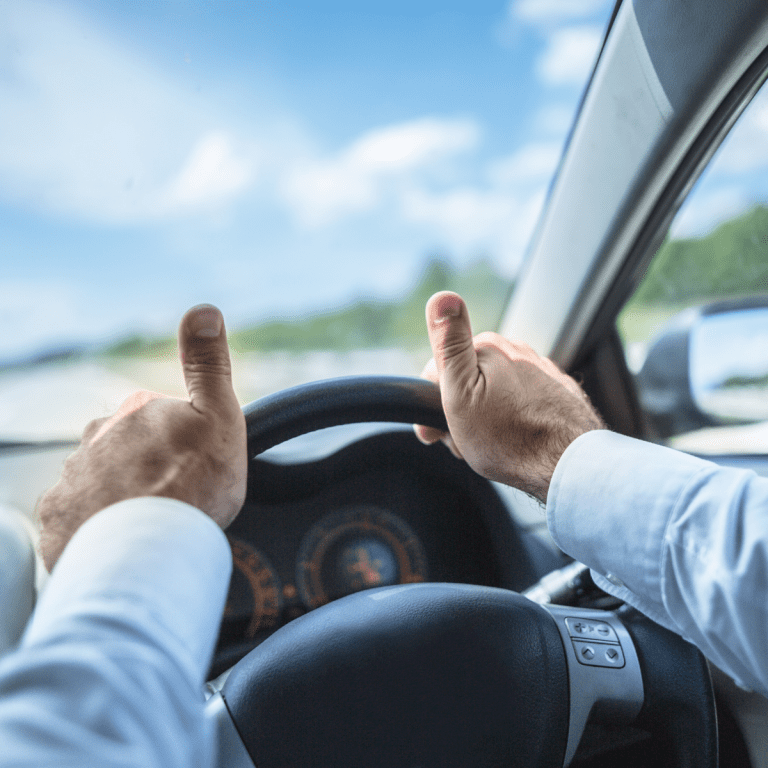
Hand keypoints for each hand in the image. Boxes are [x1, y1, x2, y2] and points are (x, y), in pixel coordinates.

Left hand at [37, 305, 246, 570]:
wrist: (152, 548)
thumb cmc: (194, 484)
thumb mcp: (219, 414)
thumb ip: (208, 363)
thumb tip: (203, 309)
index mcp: (134, 411)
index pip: (156, 419)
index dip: (180, 443)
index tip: (194, 468)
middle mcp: (94, 439)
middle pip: (124, 450)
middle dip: (144, 468)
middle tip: (173, 498)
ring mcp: (71, 480)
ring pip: (99, 484)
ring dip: (119, 498)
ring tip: (149, 525)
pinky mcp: (57, 521)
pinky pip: (77, 519)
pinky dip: (95, 527)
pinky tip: (122, 539)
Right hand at [414, 292, 603, 502]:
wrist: (568, 466)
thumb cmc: (509, 438)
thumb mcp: (461, 393)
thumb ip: (449, 343)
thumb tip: (441, 297)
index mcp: (489, 347)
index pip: (440, 368)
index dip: (431, 403)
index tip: (433, 434)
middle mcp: (518, 352)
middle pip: (469, 380)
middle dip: (459, 411)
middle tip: (464, 443)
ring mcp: (542, 372)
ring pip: (495, 393)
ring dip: (485, 417)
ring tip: (492, 446)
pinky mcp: (559, 393)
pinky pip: (522, 403)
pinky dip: (513, 420)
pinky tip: (515, 441)